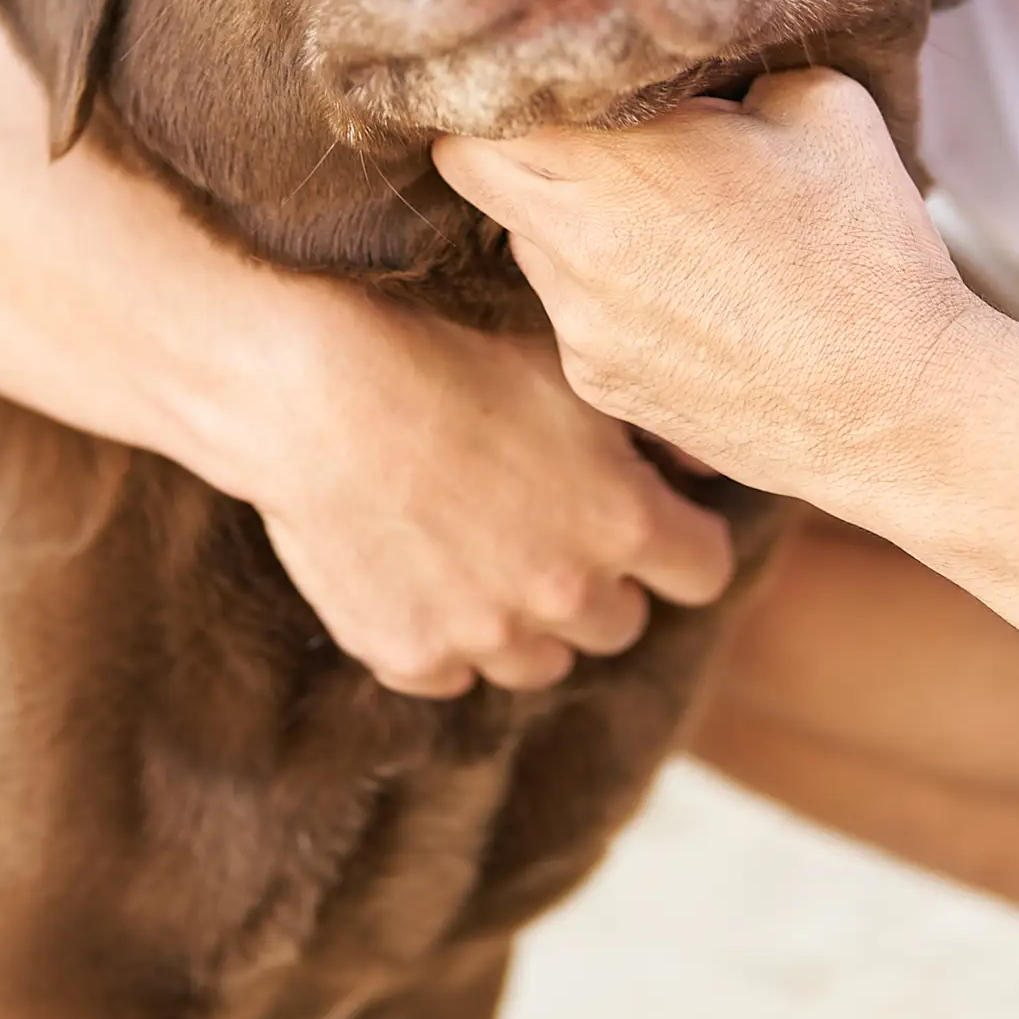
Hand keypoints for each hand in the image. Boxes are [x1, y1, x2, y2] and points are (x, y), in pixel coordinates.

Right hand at [241, 297, 736, 697]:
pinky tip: (414, 570)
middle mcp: (568, 593)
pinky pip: (448, 672)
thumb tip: (707, 470)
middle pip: (619, 622)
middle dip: (597, 580)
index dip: (680, 542)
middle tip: (548, 523)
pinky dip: (440, 636)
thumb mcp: (569, 365)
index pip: (703, 572)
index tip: (650, 518)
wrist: (312, 385)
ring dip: (525, 619)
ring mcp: (487, 634)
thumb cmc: (446, 346)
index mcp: (626, 522)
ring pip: (538, 662)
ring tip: (479, 549)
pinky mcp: (410, 655)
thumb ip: (654, 429)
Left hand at [432, 68, 975, 500]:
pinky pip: (573, 311)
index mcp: (612, 165)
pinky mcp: (599, 384)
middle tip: (593, 133)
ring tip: (666, 222)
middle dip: (519, 145)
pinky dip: (607, 291)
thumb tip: (683, 77)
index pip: (474, 112)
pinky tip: (690, 294)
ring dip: (569, 218)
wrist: (899, 407)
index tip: (560, 80)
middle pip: (476, 174)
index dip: (504, 87)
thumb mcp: (821, 105)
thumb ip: (726, 71)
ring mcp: (578, 326)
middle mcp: (571, 247)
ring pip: (529, 242)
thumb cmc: (866, 248)